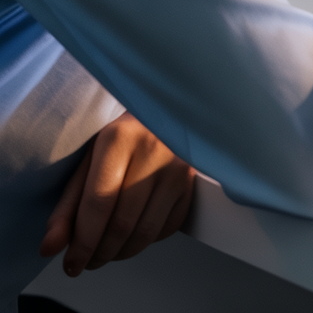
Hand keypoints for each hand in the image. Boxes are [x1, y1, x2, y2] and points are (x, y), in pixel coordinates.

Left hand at [39, 111, 195, 275]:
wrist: (160, 119)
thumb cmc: (120, 144)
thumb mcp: (88, 165)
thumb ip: (67, 208)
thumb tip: (50, 249)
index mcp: (119, 139)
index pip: (98, 204)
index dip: (82, 242)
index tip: (71, 265)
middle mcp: (153, 149)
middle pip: (122, 223)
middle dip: (99, 253)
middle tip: (87, 261)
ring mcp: (177, 165)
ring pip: (146, 232)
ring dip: (122, 253)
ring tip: (107, 252)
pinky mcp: (192, 181)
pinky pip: (168, 228)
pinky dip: (147, 241)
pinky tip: (134, 232)